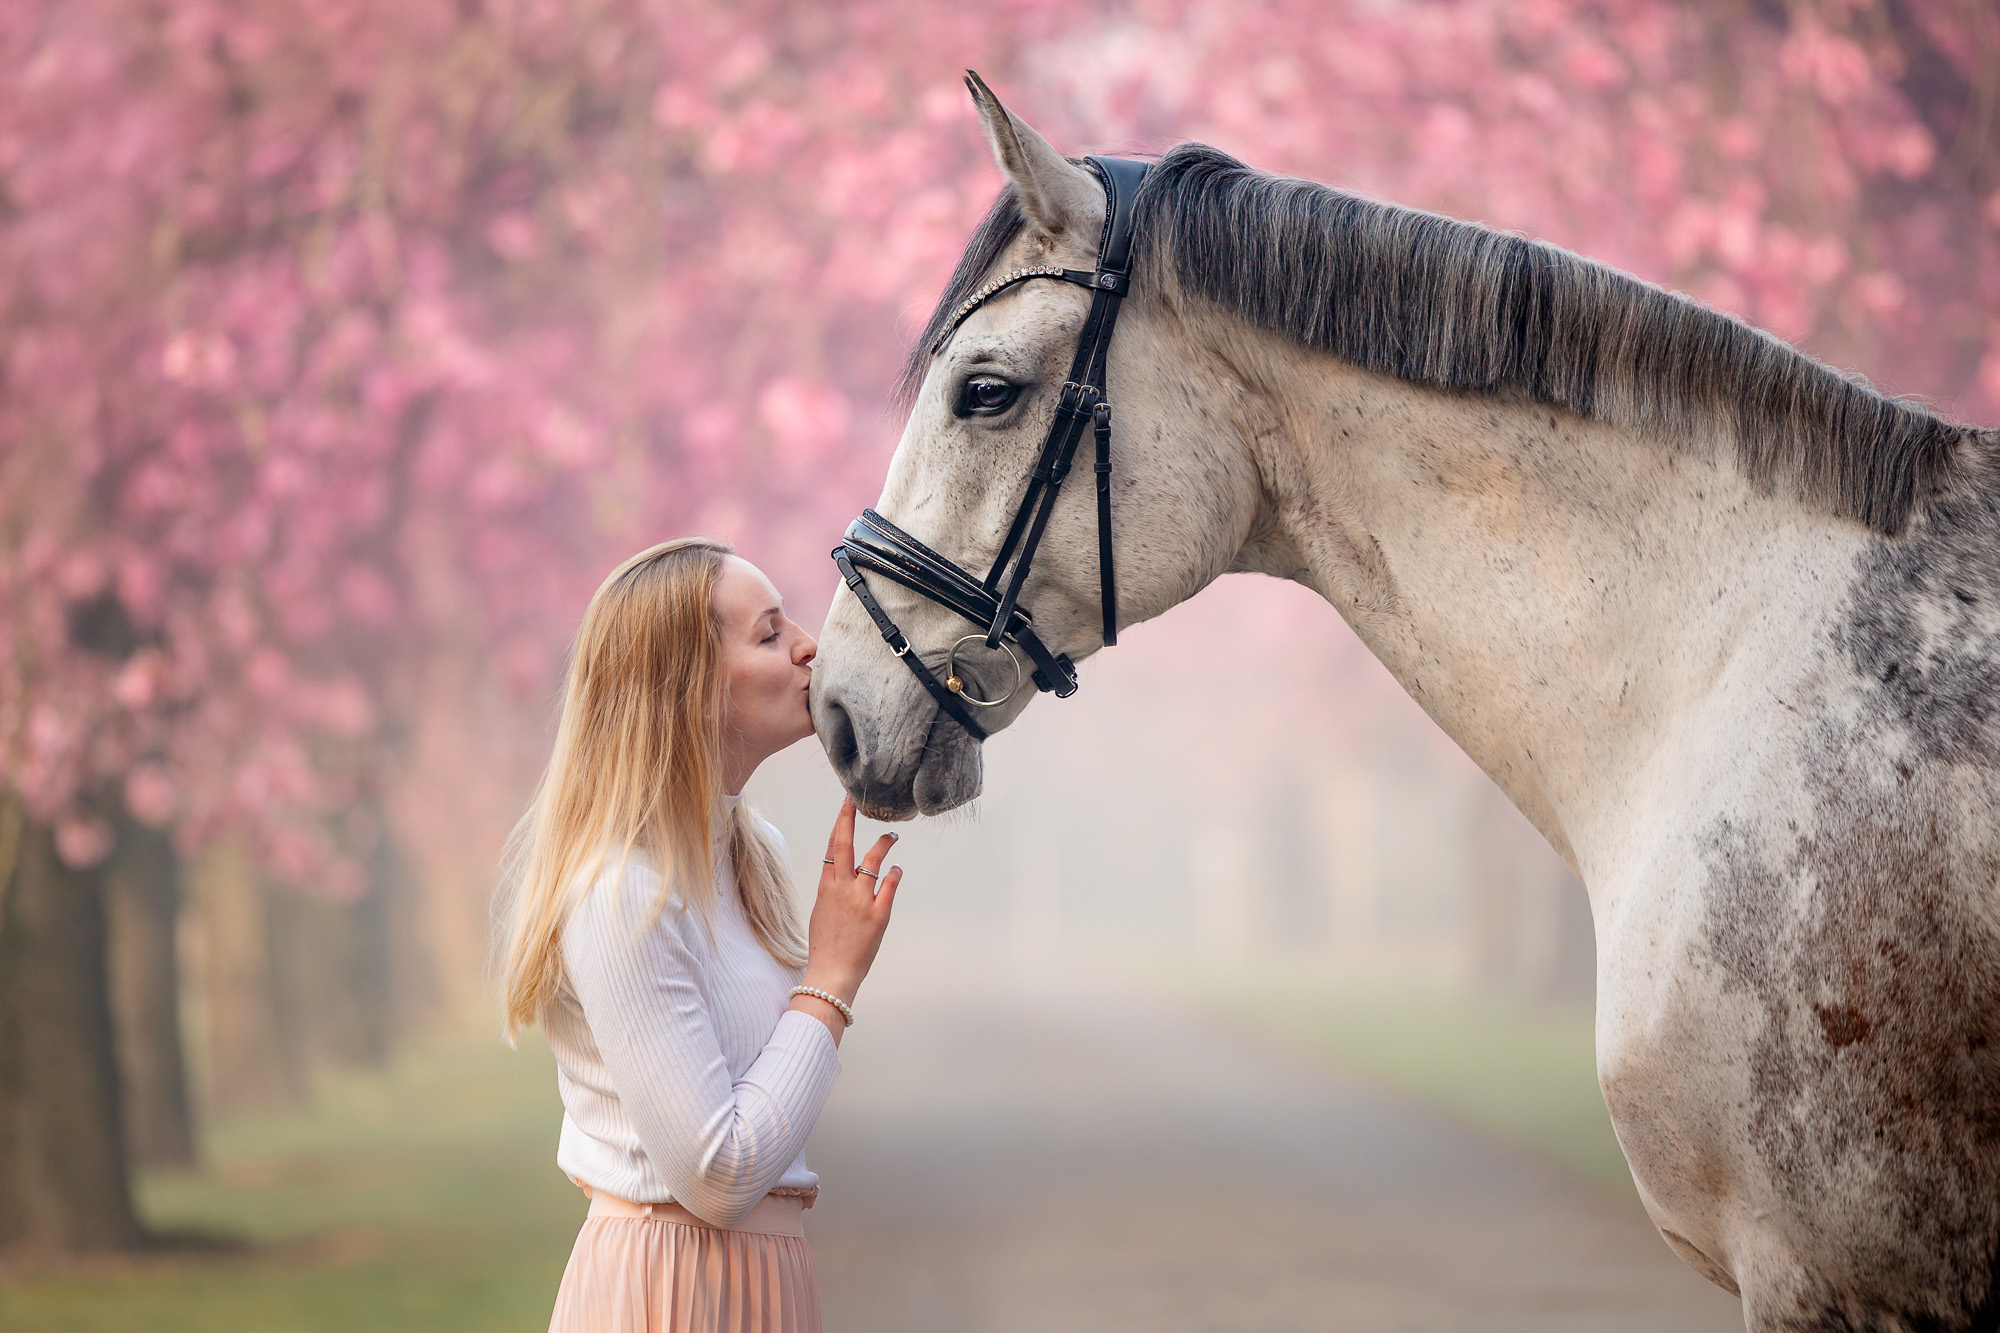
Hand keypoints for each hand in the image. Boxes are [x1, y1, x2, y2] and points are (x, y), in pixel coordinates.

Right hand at [788, 796, 899, 1040]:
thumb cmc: (826, 945)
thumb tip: (844, 874)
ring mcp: (861, 900)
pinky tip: (897, 870)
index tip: (845, 807)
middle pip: (845, 845)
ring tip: (892, 836)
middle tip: (857, 801)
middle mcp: (842, 890)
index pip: (831, 849)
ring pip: (872, 860)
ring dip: (883, 844)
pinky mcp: (879, 914)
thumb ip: (832, 890)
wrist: (832, 973)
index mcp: (825, 889)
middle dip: (849, 819)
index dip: (839, 825)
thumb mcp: (821, 912)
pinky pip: (890, 885)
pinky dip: (895, 874)